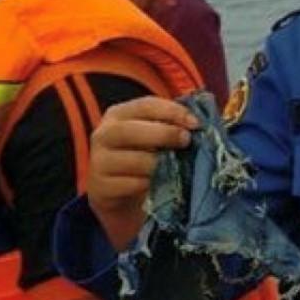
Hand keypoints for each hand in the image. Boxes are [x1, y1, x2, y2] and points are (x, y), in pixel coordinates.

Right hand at [86, 97, 198, 221]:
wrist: (119, 194)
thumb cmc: (142, 157)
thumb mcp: (153, 136)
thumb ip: (171, 124)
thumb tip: (199, 121)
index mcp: (118, 115)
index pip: (145, 105)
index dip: (172, 112)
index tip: (195, 123)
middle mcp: (104, 135)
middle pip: (131, 130)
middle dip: (164, 134)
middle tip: (186, 141)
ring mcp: (100, 162)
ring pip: (133, 160)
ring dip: (160, 163)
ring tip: (176, 166)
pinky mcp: (102, 188)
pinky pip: (132, 184)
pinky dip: (151, 184)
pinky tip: (161, 184)